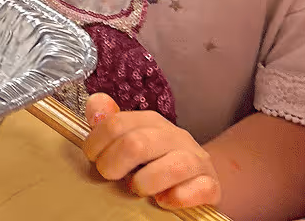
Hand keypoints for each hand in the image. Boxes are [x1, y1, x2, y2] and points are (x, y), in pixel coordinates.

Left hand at [83, 94, 221, 209]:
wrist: (197, 178)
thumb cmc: (156, 160)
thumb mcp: (130, 138)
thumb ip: (109, 122)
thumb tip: (96, 104)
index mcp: (151, 122)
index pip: (116, 123)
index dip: (96, 144)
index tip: (93, 159)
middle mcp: (175, 136)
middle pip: (137, 144)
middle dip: (113, 165)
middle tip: (110, 176)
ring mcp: (196, 160)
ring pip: (172, 167)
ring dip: (145, 183)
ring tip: (137, 188)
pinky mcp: (211, 185)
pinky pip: (199, 190)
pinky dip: (176, 198)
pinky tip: (163, 200)